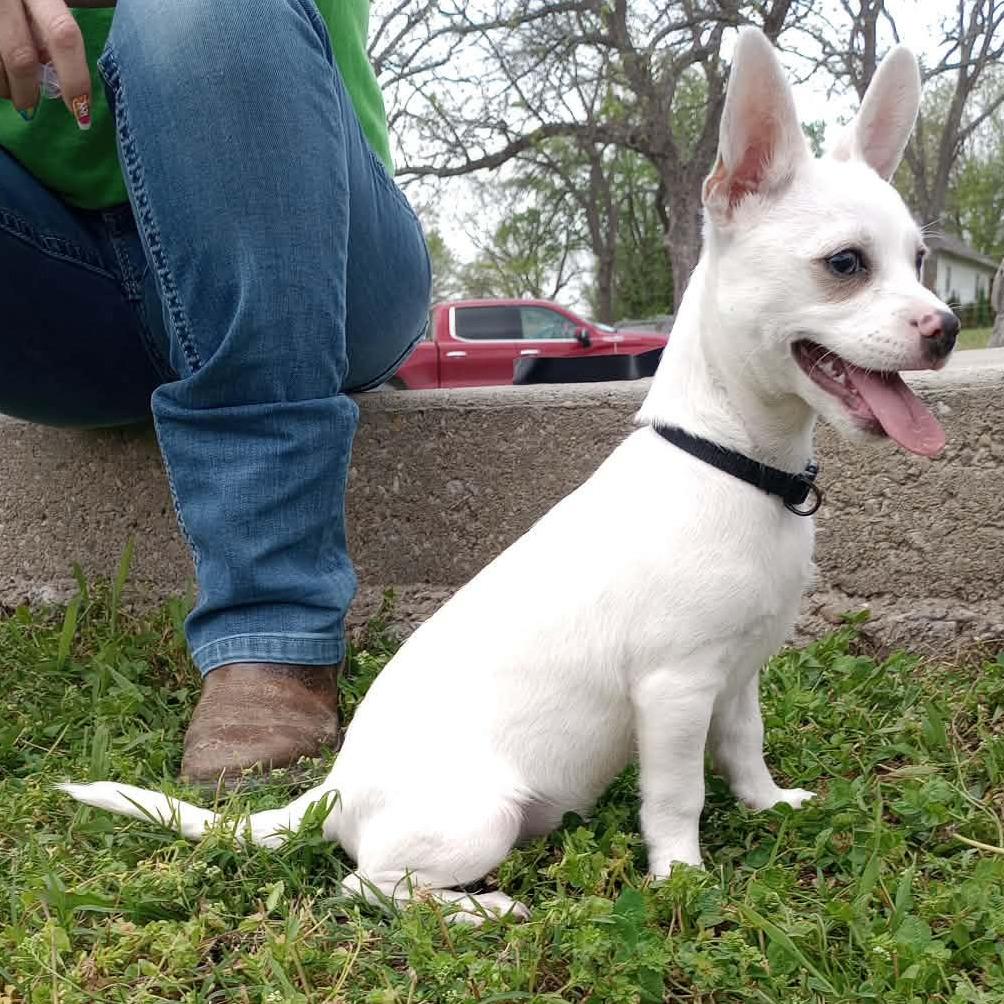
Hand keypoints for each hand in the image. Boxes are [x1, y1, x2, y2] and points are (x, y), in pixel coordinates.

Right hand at [0, 0, 91, 125]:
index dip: (75, 78)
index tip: (81, 111)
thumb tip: (57, 78)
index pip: (63, 35)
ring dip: (4, 87)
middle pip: (21, 58)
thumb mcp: (40, 2)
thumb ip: (50, 31)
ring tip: (8, 88)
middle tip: (29, 106)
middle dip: (27, 92)